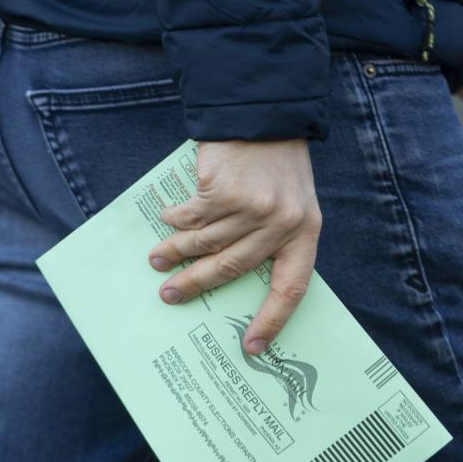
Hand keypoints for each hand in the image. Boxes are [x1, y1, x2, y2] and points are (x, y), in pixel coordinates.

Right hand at [147, 139, 321, 355]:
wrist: (265, 114)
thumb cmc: (277, 166)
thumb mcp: (293, 204)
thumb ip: (274, 238)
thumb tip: (230, 277)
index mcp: (305, 235)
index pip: (291, 289)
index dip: (272, 320)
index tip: (253, 347)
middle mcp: (282, 225)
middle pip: (232, 269)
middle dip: (197, 286)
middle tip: (170, 297)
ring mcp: (253, 209)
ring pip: (206, 245)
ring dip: (175, 254)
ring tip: (157, 261)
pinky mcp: (224, 191)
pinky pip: (192, 218)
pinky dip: (176, 222)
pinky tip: (167, 221)